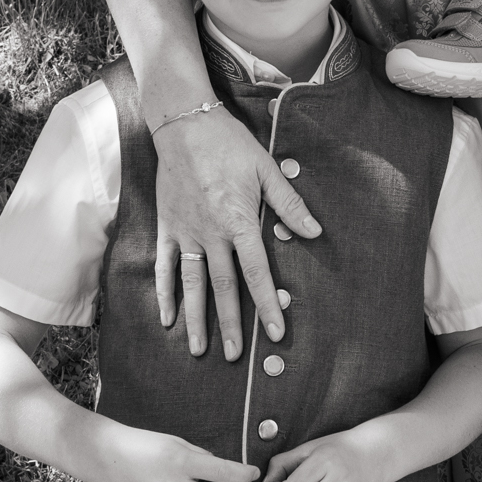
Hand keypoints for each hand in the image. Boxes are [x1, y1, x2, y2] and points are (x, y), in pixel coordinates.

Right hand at [153, 106, 320, 361]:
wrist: (185, 125)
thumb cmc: (231, 145)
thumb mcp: (266, 170)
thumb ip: (289, 205)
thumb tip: (316, 232)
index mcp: (239, 222)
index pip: (256, 273)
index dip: (268, 304)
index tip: (276, 332)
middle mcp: (211, 234)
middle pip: (224, 288)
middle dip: (231, 324)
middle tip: (233, 357)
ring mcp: (185, 233)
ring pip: (192, 285)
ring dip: (197, 318)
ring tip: (200, 350)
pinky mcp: (167, 227)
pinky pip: (164, 266)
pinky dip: (165, 293)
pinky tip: (168, 318)